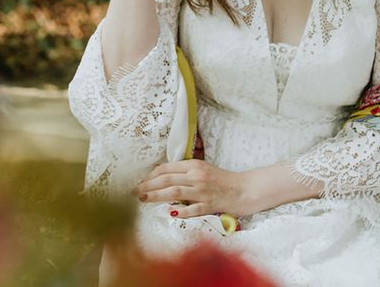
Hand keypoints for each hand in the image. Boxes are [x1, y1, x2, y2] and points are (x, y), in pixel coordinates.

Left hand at [135, 160, 255, 217]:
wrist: (244, 189)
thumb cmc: (223, 180)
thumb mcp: (203, 169)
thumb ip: (186, 172)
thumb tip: (164, 178)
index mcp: (194, 165)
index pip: (167, 168)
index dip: (151, 175)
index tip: (142, 181)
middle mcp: (197, 176)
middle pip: (167, 180)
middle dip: (148, 185)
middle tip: (135, 191)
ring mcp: (203, 191)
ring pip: (175, 192)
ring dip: (156, 196)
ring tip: (143, 199)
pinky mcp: (210, 205)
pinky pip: (192, 209)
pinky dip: (180, 211)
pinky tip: (169, 213)